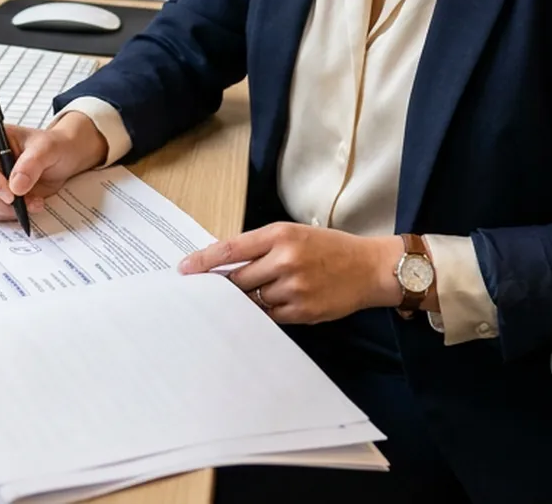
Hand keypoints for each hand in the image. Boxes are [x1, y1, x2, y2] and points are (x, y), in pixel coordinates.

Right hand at [0, 110, 108, 220]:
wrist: (63, 158)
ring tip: (34, 203)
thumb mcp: (47, 148)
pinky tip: (29, 205)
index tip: (11, 194)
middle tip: (25, 204)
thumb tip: (16, 187)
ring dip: (7, 210)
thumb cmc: (53, 146)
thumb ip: (32, 164)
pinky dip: (10, 214)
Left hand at [179, 223, 404, 324]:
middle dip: (222, 287)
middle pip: (236, 279)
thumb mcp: (293, 234)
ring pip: (251, 300)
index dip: (202, 261)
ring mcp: (293, 288)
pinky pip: (268, 316)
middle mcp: (285, 260)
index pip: (229, 249)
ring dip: (243, 302)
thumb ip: (260, 246)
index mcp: (280, 235)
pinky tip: (264, 309)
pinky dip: (261, 314)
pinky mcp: (302, 311)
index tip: (183, 269)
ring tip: (243, 300)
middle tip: (209, 292)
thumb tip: (222, 264)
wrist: (368, 268)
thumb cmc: (328, 248)